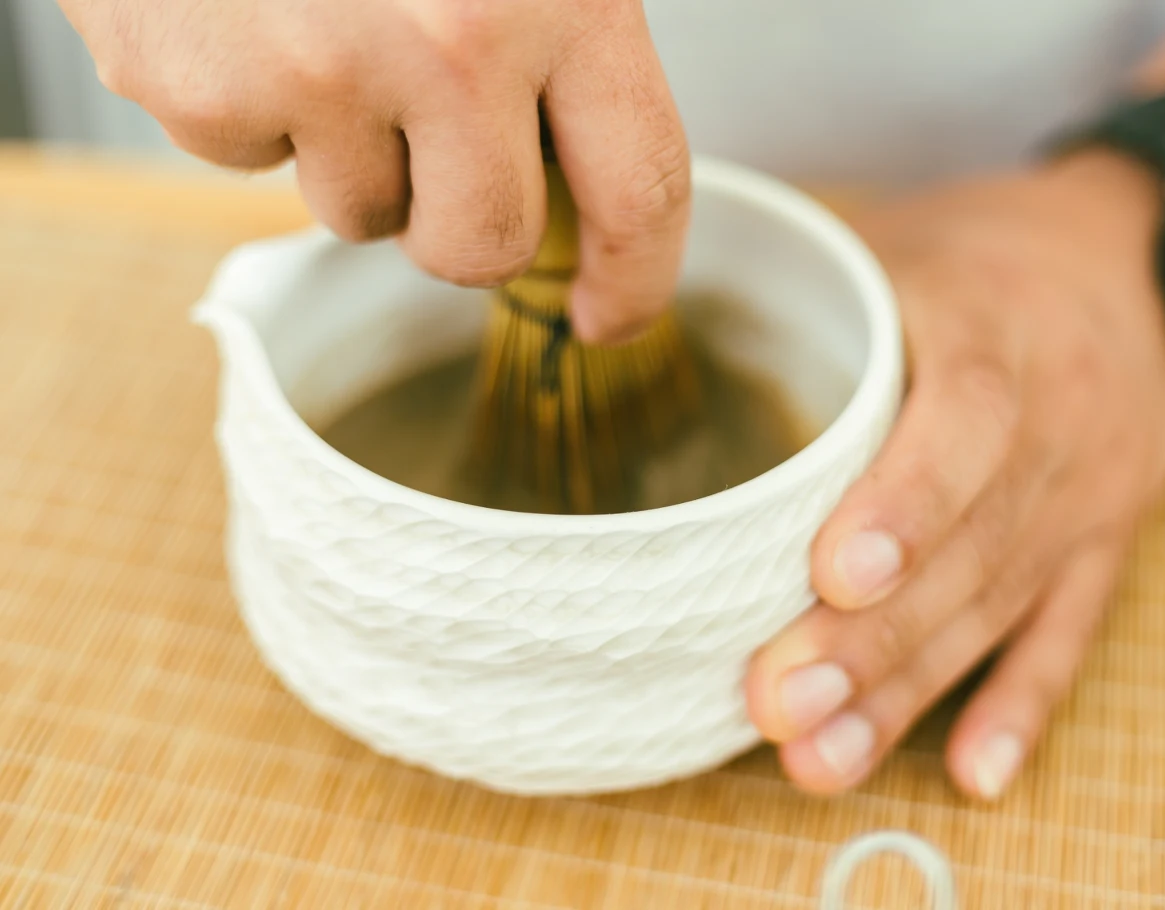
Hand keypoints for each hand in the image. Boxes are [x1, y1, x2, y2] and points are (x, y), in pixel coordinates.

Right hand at [61, 0, 689, 340]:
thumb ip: (566, 33)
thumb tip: (588, 175)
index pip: (640, 185)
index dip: (636, 276)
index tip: (613, 316)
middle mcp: (450, 42)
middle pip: (485, 248)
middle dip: (463, 228)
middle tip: (431, 147)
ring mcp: (317, 71)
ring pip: (362, 216)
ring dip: (352, 154)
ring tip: (323, 28)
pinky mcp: (201, 91)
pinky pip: (254, 162)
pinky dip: (255, 109)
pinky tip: (247, 15)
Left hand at [746, 151, 1164, 798]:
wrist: (1140, 263)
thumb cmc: (988, 256)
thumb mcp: (910, 243)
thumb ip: (818, 295)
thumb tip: (654, 319)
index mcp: (1000, 331)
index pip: (966, 422)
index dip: (905, 503)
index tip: (831, 577)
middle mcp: (1059, 422)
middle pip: (970, 545)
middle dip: (873, 637)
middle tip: (778, 704)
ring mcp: (1091, 495)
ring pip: (1001, 605)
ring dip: (913, 691)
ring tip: (821, 758)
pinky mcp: (1108, 544)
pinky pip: (1070, 635)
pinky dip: (1020, 707)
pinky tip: (968, 774)